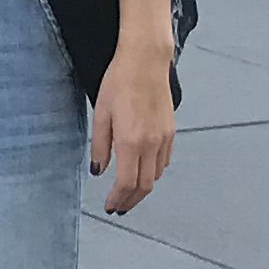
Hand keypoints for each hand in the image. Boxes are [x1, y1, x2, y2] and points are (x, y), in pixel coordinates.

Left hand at [90, 38, 175, 215]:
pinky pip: (163, 161)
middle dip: (131, 200)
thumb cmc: (119, 82)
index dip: (118, 199)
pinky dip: (152, 172)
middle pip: (144, 186)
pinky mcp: (171, 131)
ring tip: (128, 192)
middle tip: (118, 206)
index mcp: (131, 141)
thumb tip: (98, 171)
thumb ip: (99, 146)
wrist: (145, 61)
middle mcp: (151, 143)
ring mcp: (164, 138)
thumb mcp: (100, 113)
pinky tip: (142, 170)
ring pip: (155, 175)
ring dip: (142, 188)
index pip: (126, 183)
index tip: (110, 206)